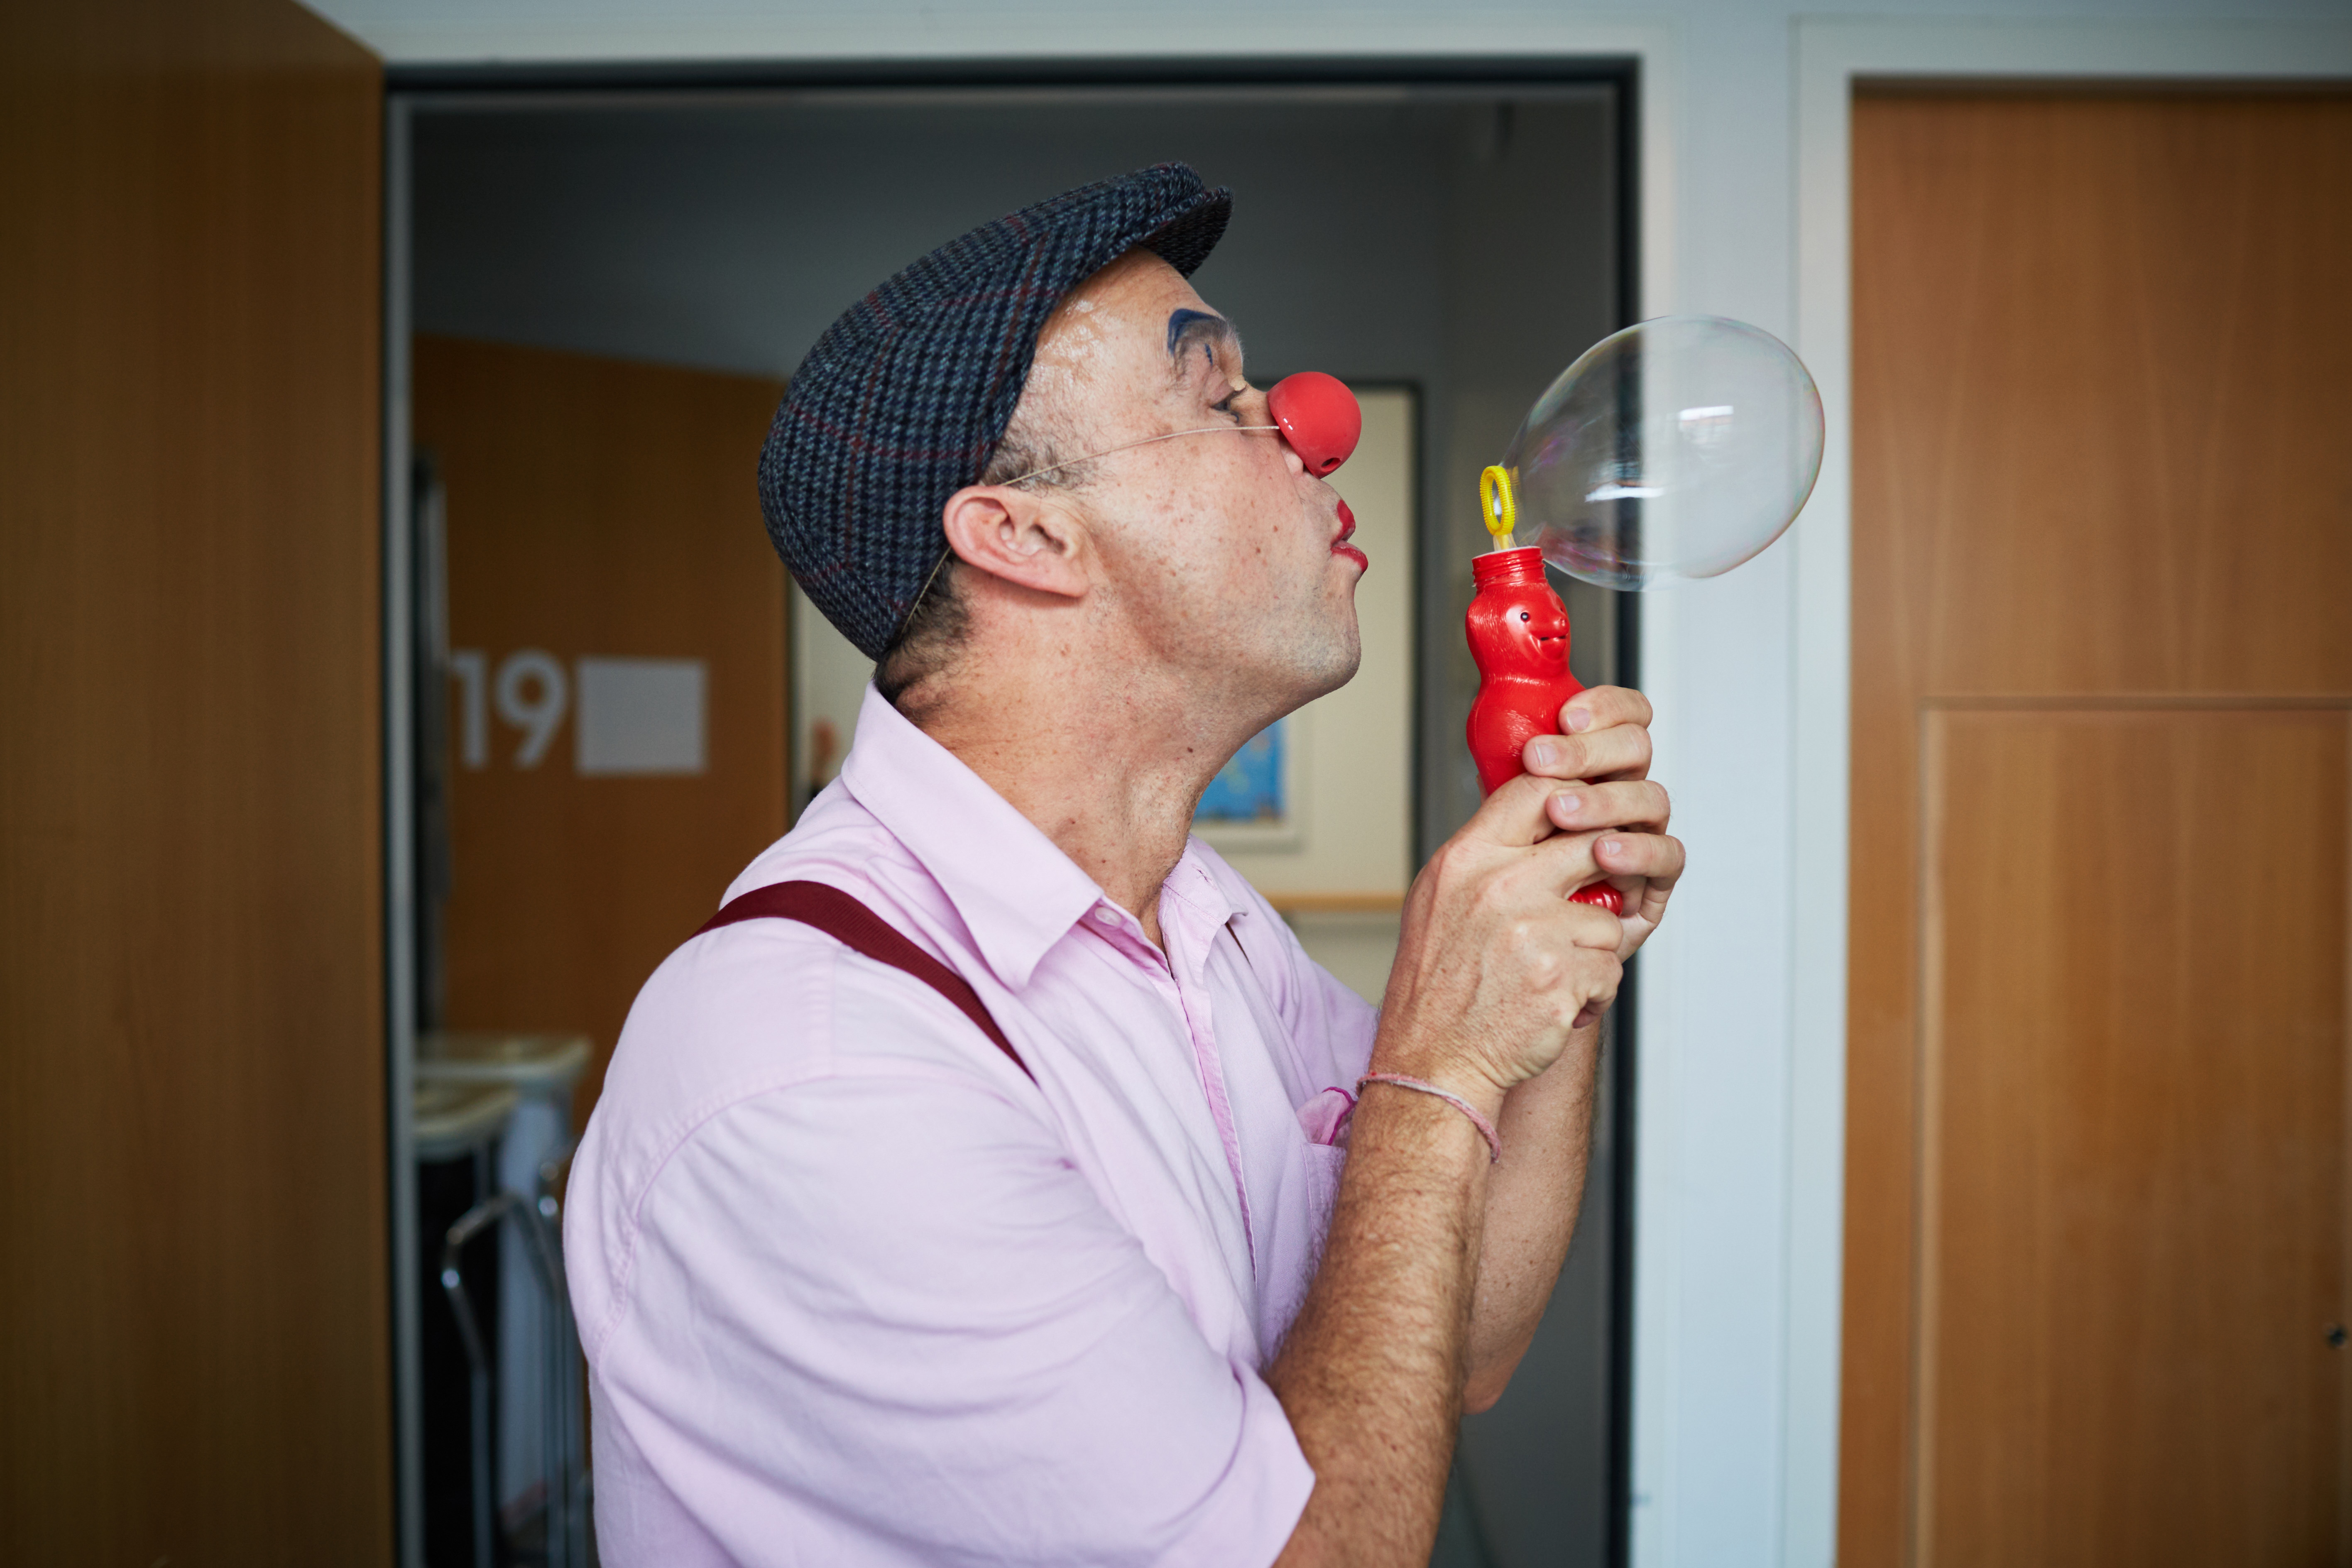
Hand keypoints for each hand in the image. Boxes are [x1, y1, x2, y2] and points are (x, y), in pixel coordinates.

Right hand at [1373, 771, 1628, 1102]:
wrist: (1433, 1063)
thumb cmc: (1438, 987)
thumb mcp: (1440, 901)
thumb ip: (1485, 858)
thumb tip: (1537, 818)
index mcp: (1466, 860)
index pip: (1535, 791)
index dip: (1573, 800)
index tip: (1583, 823)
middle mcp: (1498, 885)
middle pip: (1590, 844)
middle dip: (1600, 877)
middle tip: (1584, 908)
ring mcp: (1532, 930)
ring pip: (1605, 918)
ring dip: (1590, 953)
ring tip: (1552, 977)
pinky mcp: (1561, 975)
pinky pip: (1609, 968)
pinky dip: (1593, 993)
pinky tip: (1557, 1006)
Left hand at [1519, 686, 1681, 960]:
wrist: (1507, 966)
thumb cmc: (1497, 894)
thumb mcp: (1490, 828)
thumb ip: (1507, 781)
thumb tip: (1500, 734)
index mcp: (1587, 771)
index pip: (1619, 717)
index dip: (1604, 707)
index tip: (1565, 716)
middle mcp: (1619, 797)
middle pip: (1634, 749)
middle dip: (1589, 750)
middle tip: (1542, 759)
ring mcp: (1639, 838)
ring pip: (1650, 798)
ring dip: (1605, 799)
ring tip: (1562, 812)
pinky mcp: (1653, 885)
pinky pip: (1667, 856)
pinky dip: (1637, 850)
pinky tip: (1604, 852)